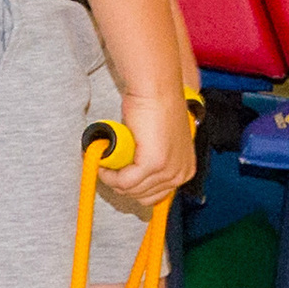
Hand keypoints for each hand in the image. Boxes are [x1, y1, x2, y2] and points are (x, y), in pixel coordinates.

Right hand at [101, 91, 198, 210]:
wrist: (156, 90)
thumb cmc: (156, 108)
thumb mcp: (161, 143)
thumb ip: (154, 162)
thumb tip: (133, 177)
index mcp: (185, 171)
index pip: (155, 196)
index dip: (132, 188)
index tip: (117, 176)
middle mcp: (180, 174)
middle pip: (142, 197)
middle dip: (121, 185)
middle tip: (108, 168)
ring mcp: (168, 171)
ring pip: (131, 190)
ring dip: (112, 178)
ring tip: (105, 162)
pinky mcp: (154, 164)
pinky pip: (124, 181)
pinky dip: (109, 174)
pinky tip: (103, 163)